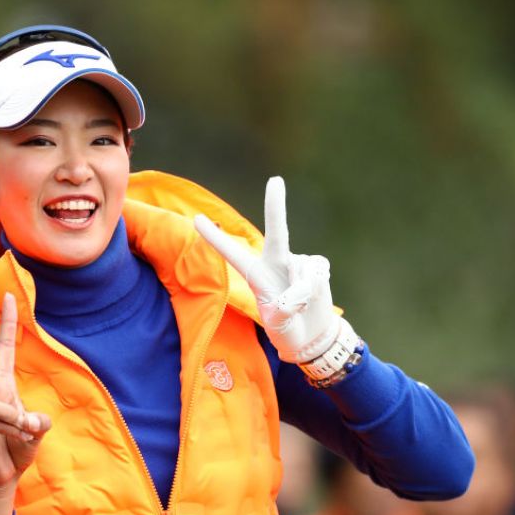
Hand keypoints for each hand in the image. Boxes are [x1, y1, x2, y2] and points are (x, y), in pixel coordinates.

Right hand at [0, 293, 50, 495]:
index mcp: (2, 386)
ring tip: (26, 432)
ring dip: (14, 418)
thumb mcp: (37, 430)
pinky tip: (19, 438)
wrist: (5, 475)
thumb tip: (30, 420)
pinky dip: (11, 429)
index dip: (8, 323)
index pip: (5, 348)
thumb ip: (38, 422)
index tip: (9, 296)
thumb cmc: (19, 447)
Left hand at [194, 176, 339, 363]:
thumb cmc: (286, 329)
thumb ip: (283, 310)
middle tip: (276, 180)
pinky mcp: (317, 266)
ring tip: (298, 307)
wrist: (312, 334)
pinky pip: (317, 274)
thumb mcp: (278, 326)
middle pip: (278, 233)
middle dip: (277, 207)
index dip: (215, 237)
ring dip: (302, 294)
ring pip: (303, 272)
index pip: (231, 253)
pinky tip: (312, 297)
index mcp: (255, 275)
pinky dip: (315, 290)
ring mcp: (297, 263)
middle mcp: (275, 262)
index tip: (196, 219)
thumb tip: (298, 292)